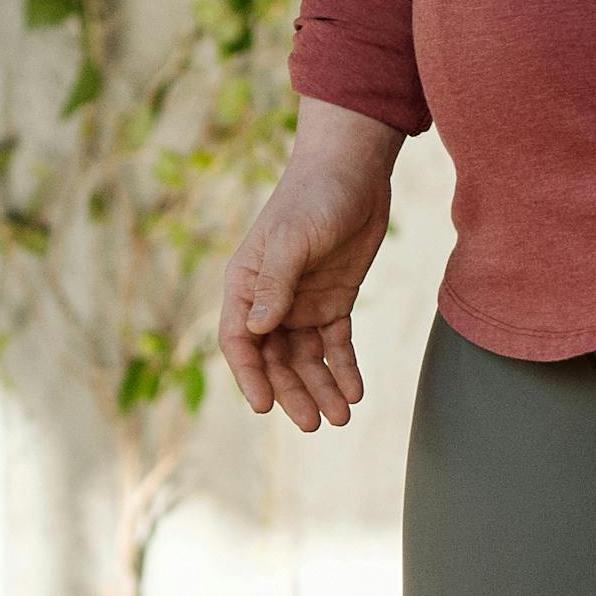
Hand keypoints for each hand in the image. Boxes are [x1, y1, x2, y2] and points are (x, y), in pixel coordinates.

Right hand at [219, 106, 403, 430]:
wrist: (353, 171)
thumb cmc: (313, 197)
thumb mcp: (292, 240)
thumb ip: (275, 284)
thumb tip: (257, 330)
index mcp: (245, 284)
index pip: (239, 340)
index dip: (249, 375)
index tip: (264, 406)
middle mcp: (269, 300)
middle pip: (275, 359)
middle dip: (292, 392)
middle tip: (313, 424)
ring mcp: (302, 302)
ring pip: (307, 358)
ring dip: (321, 387)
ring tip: (341, 417)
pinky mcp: (334, 300)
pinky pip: (336, 343)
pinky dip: (344, 367)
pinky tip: (356, 390)